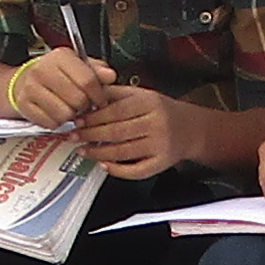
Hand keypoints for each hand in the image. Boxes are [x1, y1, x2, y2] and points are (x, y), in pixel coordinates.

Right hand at [7, 46, 113, 130]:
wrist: (23, 80)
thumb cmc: (55, 74)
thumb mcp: (77, 66)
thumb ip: (96, 71)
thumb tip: (110, 76)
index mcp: (60, 57)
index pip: (87, 80)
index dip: (99, 95)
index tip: (101, 100)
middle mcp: (43, 70)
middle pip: (78, 99)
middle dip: (85, 106)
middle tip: (82, 104)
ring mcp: (31, 88)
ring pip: (65, 114)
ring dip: (71, 116)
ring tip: (68, 108)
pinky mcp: (25, 105)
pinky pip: (51, 123)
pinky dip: (57, 122)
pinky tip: (56, 113)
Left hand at [70, 85, 187, 174]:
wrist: (191, 129)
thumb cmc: (161, 111)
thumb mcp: (142, 94)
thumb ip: (116, 94)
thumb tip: (88, 96)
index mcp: (149, 103)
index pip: (116, 111)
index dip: (94, 117)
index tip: (78, 120)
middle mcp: (156, 124)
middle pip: (117, 132)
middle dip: (91, 135)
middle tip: (74, 136)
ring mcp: (159, 146)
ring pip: (123, 152)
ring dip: (98, 153)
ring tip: (82, 150)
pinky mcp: (160, 164)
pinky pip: (135, 170)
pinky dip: (117, 170)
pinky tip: (103, 165)